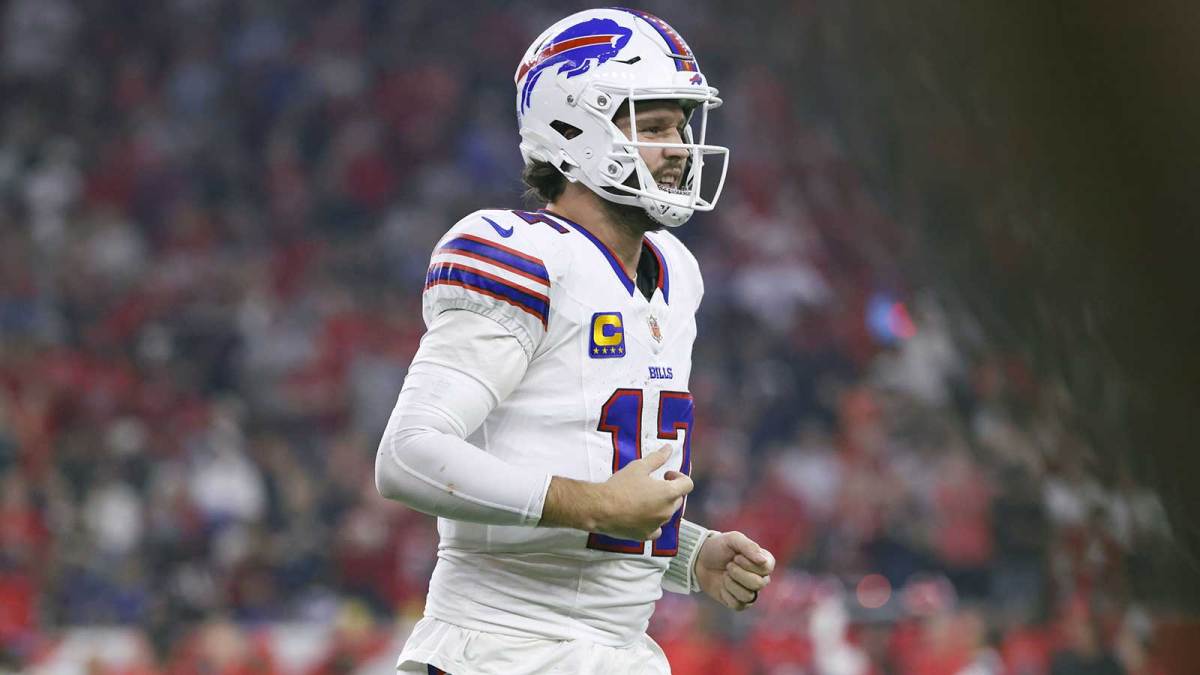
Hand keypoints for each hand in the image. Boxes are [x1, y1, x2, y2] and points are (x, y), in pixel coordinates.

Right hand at [540, 446, 692, 540]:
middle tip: (652, 485)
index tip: (665, 475)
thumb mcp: (639, 467)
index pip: (688, 484)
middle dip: (669, 491)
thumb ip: (657, 458)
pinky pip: (656, 530)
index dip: (679, 477)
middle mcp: (667, 511)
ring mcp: (657, 525)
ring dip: (660, 506)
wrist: (601, 508)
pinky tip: (641, 516)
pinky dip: (652, 523)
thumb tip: (668, 448)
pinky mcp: (646, 535)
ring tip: (642, 498)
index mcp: (669, 493)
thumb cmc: (620, 486)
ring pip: (666, 514)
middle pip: (678, 499)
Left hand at [695, 530, 774, 610]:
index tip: (736, 557)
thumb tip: (763, 561)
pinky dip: (726, 594)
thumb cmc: (718, 547)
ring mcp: (750, 592)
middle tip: (728, 565)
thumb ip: (749, 547)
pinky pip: (738, 605)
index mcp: (763, 561)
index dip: (749, 564)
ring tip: (725, 575)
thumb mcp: (733, 539)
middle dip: (738, 573)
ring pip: (748, 596)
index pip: (767, 568)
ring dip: (731, 584)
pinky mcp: (739, 603)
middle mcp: (760, 578)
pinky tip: (722, 585)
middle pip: (759, 584)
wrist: (699, 560)